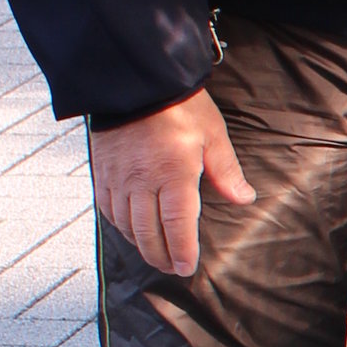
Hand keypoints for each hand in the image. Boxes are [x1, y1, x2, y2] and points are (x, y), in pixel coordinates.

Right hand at [89, 87, 254, 278]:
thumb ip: (226, 172)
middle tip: (173, 267)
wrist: (135, 79)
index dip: (182, 251)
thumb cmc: (179, 105)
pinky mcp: (102, 170)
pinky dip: (121, 226)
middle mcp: (141, 181)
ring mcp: (118, 177)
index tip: (187, 267)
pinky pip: (108, 208)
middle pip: (148, 233)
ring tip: (156, 254)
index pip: (176, 226)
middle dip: (161, 256)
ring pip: (126, 225)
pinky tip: (132, 230)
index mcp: (173, 174)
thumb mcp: (212, 135)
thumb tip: (244, 199)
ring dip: (141, 245)